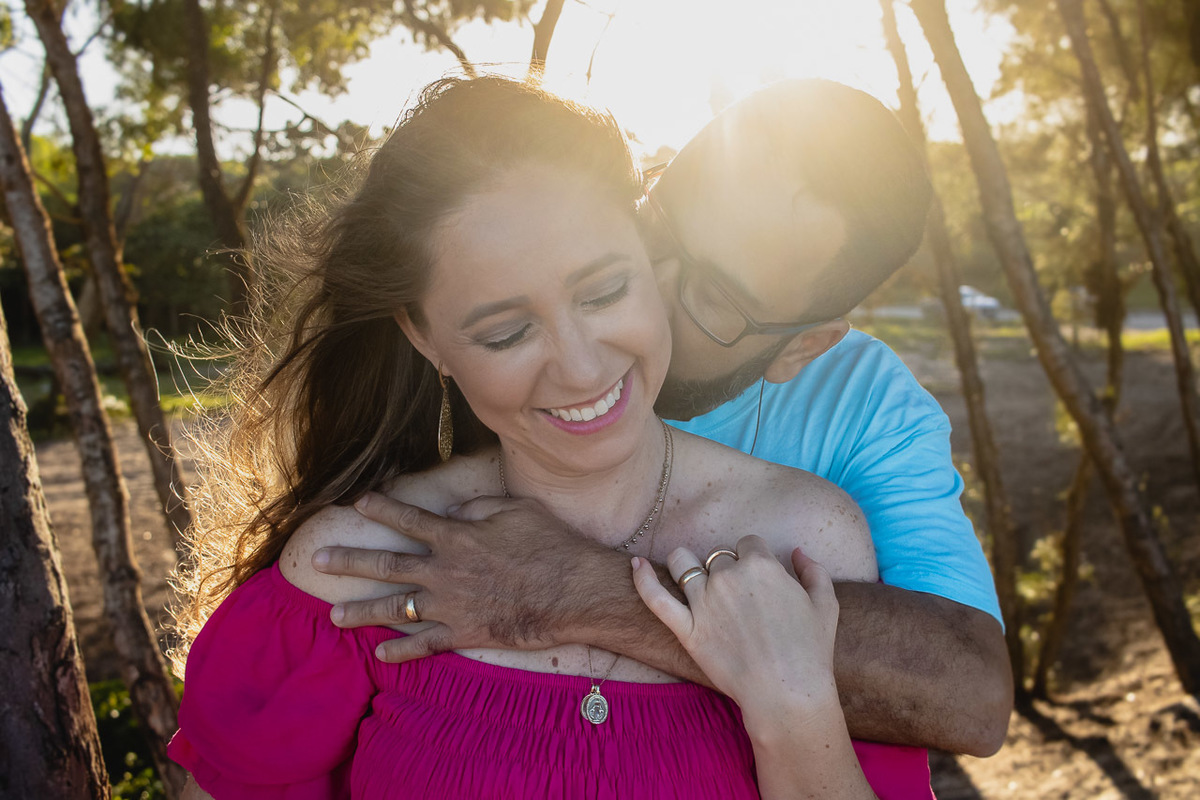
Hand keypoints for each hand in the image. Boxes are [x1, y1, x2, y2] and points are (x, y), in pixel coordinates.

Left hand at [311, 491, 610, 660]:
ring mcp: (450, 605)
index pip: (409, 519)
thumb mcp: (517, 511)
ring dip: (361, 610)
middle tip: (317, 560)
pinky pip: (424, 645)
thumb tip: (453, 512)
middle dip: (349, 561)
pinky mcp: (464, 634)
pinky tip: (380, 654)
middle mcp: (444, 570)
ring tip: (334, 614)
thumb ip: (478, 508)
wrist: (572, 592)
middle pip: (387, 565)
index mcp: (456, 536)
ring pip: (395, 608)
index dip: (383, 509)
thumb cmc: (551, 545)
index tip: (359, 503)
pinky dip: (400, 651)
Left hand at [631, 535, 841, 729]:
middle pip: (717, 556)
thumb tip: (798, 552)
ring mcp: (703, 602)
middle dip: (724, 568)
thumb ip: (814, 571)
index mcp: (761, 565)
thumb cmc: (811, 651)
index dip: (754, 559)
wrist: (788, 693)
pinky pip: (656, 598)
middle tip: (736, 595)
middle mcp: (728, 577)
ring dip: (685, 563)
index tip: (759, 579)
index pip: (748, 544)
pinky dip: (643, 579)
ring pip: (683, 564)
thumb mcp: (826, 605)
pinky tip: (636, 565)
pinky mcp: (687, 629)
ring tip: (688, 571)